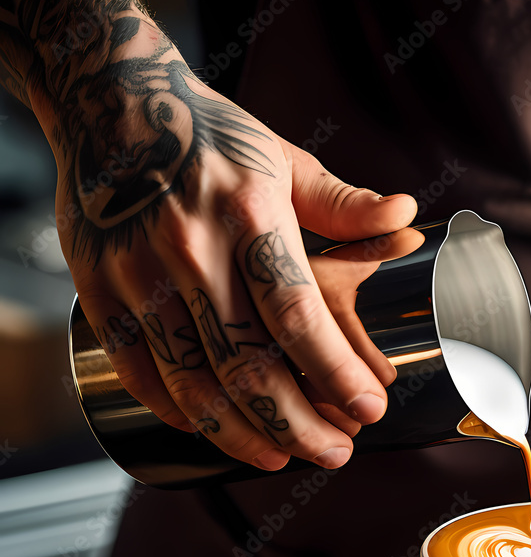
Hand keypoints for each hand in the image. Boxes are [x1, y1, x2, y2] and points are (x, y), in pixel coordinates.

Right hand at [62, 63, 415, 471]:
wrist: (106, 98)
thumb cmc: (208, 132)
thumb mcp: (282, 157)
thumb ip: (343, 202)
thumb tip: (406, 218)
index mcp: (249, 214)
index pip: (299, 314)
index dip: (336, 372)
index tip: (370, 409)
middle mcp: (192, 249)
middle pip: (248, 364)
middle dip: (297, 423)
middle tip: (334, 451)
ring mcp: (139, 273)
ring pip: (193, 382)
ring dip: (243, 434)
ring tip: (282, 458)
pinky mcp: (99, 289)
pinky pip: (140, 371)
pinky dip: (179, 412)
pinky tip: (214, 431)